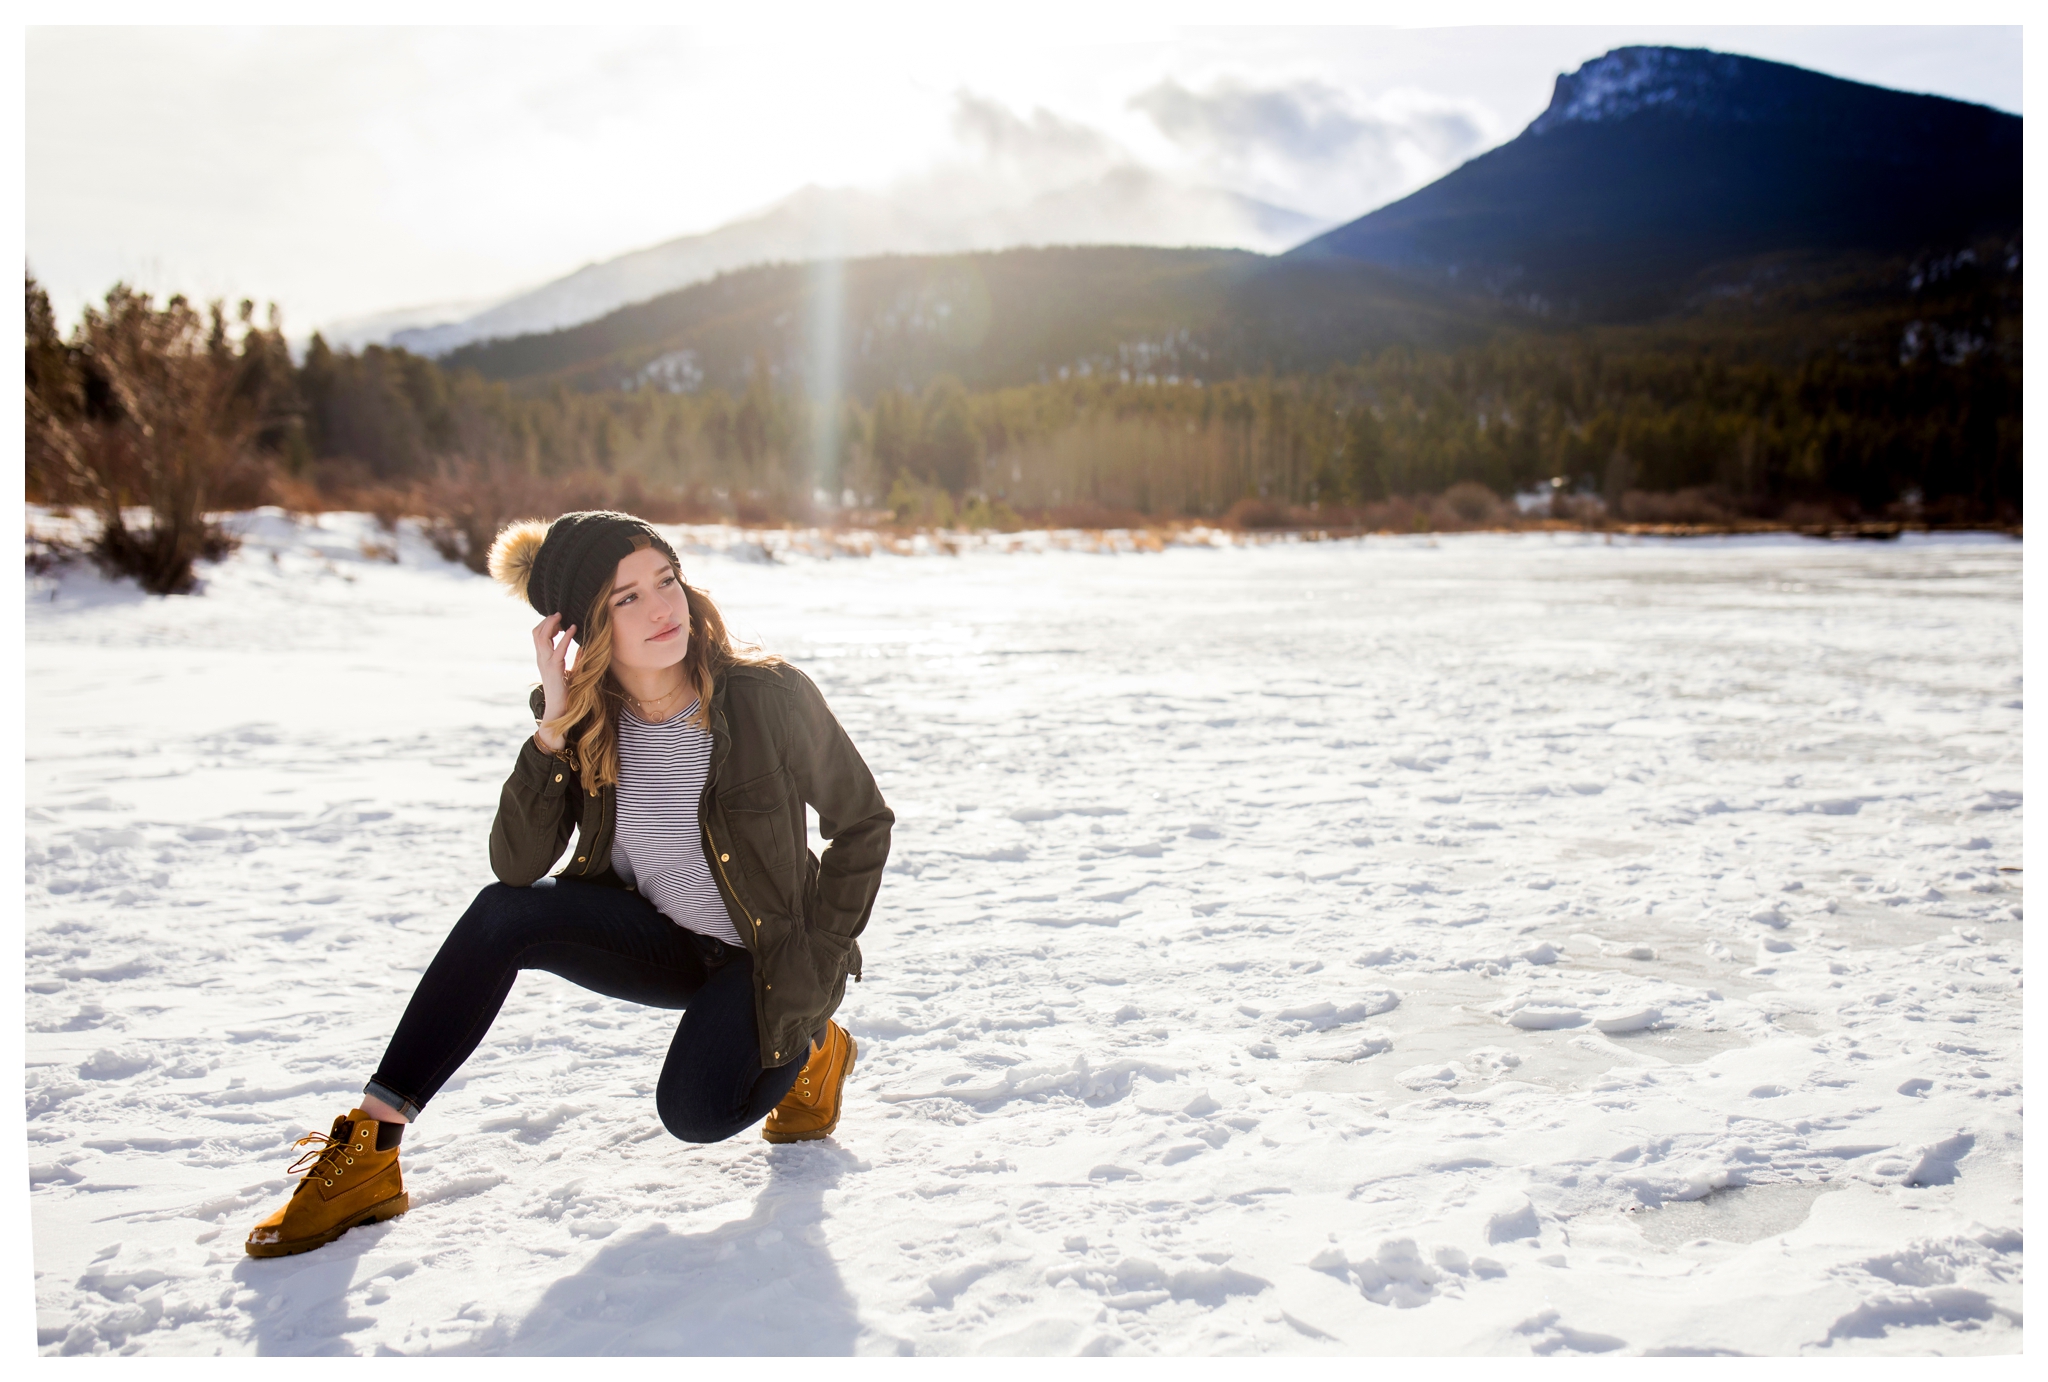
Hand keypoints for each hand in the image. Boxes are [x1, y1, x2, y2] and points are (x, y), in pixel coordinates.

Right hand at [531, 613, 575, 750]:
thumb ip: (576, 658)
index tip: (558, 619)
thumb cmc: (566, 691)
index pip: (538, 635)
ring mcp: (546, 663)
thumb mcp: (571, 671)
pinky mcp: (554, 669)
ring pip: (542, 638)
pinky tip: (573, 629)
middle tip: (559, 613)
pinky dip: (565, 637)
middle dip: (547, 621)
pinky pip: (558, 649)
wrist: (559, 708)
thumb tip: (584, 647)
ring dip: (552, 625)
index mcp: (543, 658)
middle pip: (537, 633)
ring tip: (561, 616)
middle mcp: (542, 659)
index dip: (546, 625)